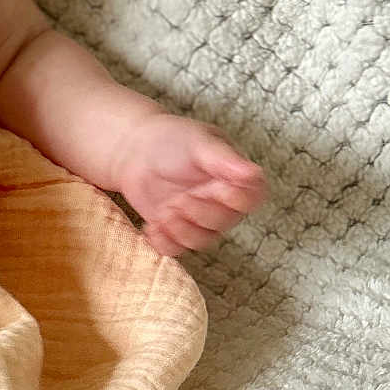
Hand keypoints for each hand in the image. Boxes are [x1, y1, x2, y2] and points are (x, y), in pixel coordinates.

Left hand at [113, 114, 267, 256]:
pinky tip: (152, 225)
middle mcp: (222, 203)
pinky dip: (163, 242)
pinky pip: (175, 249)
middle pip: (224, 223)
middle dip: (200, 213)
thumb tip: (253, 173)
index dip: (235, 200)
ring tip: (164, 211)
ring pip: (202, 241)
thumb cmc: (173, 140)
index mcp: (236, 179)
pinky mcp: (174, 230)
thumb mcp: (200, 142)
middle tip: (179, 199)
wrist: (135, 150)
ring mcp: (198, 219)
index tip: (215, 189)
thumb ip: (225, 159)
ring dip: (181, 230)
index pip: (251, 200)